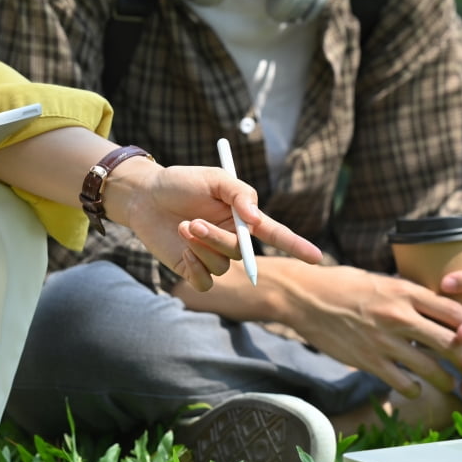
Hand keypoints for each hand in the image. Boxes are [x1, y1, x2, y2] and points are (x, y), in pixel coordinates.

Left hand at [111, 162, 322, 290]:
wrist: (144, 196)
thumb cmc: (181, 182)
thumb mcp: (214, 179)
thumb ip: (240, 193)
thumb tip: (255, 218)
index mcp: (243, 219)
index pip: (276, 235)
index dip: (296, 246)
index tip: (316, 258)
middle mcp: (232, 240)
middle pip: (241, 251)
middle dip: (217, 238)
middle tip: (191, 222)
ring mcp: (213, 257)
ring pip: (222, 265)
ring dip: (201, 246)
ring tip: (181, 226)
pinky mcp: (193, 270)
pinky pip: (206, 282)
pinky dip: (195, 269)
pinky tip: (182, 251)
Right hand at [282, 264, 461, 397]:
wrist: (304, 298)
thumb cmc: (340, 284)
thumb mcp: (380, 281)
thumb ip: (406, 293)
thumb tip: (431, 304)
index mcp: (405, 292)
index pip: (454, 311)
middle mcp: (400, 316)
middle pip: (449, 342)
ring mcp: (384, 341)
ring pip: (431, 368)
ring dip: (446, 381)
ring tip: (451, 385)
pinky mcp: (368, 361)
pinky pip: (403, 383)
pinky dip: (414, 390)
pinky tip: (415, 389)